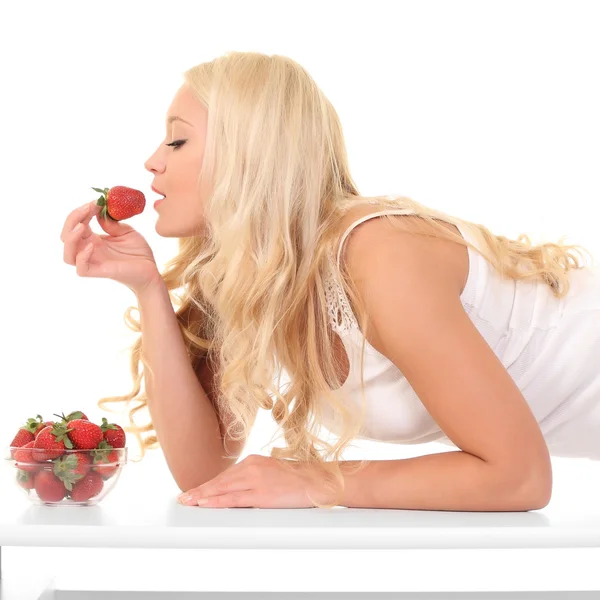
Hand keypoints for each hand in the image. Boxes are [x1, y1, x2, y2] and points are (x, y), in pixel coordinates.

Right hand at [61, 201, 160, 294]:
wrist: (151, 269)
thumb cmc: (138, 252)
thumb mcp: (126, 231)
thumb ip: (112, 224)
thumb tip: (100, 213)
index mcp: (93, 239)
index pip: (77, 224)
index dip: (82, 212)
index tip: (96, 201)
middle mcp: (89, 251)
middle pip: (66, 236)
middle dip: (73, 219)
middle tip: (89, 208)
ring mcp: (93, 262)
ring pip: (68, 255)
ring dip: (71, 238)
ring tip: (82, 225)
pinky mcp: (100, 272)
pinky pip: (81, 269)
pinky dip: (81, 257)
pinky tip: (91, 246)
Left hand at [177, 454, 334, 508]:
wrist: (318, 481)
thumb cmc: (298, 480)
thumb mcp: (271, 474)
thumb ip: (254, 479)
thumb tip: (238, 491)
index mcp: (253, 461)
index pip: (225, 475)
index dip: (208, 485)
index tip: (193, 491)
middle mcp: (252, 467)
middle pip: (220, 481)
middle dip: (200, 491)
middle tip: (183, 499)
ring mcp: (256, 479)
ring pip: (223, 489)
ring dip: (203, 496)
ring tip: (188, 502)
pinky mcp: (261, 493)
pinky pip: (234, 499)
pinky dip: (217, 501)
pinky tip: (206, 504)